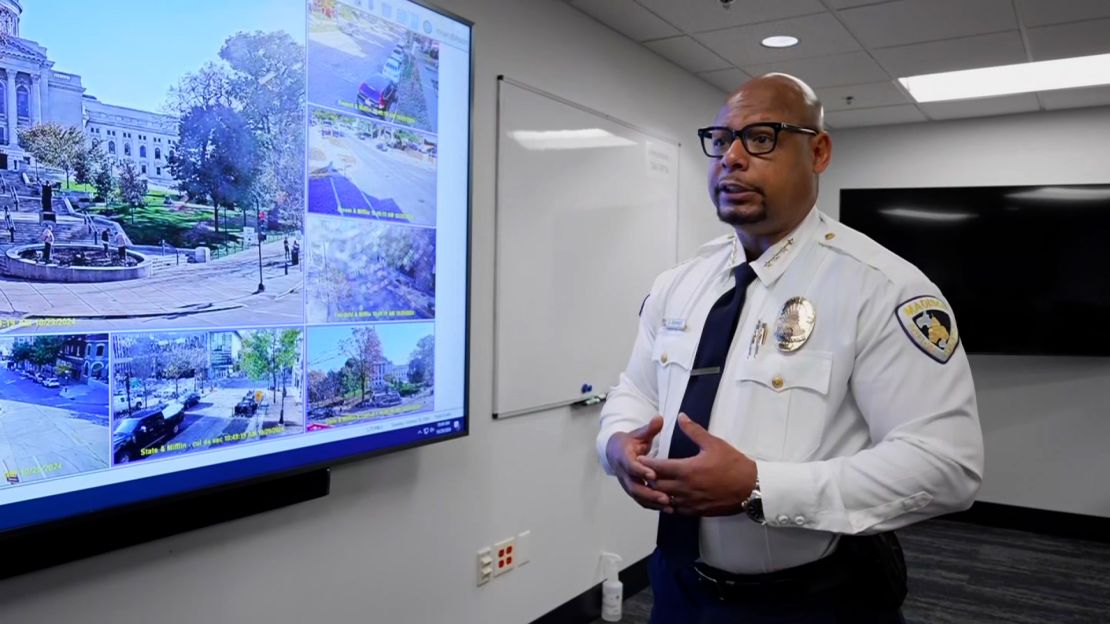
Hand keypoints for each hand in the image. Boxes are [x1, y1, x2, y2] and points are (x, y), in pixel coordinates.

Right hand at [606, 416, 672, 512]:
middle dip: (649, 493)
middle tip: (665, 497)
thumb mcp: (638, 434)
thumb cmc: (630, 442)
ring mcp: (627, 484)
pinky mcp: (633, 491)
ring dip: (653, 503)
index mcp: (624, 457)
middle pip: (634, 487)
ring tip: (669, 506)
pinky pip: (642, 501)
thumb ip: (649, 429)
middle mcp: (624, 473)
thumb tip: (659, 418)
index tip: (653, 475)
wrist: (614, 452)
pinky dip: (653, 506)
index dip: (641, 471)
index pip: (631, 466)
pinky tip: (668, 509)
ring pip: (638, 497)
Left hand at [639, 413, 756, 516]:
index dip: (646, 463)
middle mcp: (684, 488)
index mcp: (686, 470)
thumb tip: (680, 416)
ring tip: (654, 484)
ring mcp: (690, 502)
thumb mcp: (713, 443)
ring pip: (664, 499)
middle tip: (644, 471)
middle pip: (656, 485)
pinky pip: (676, 510)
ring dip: (658, 492)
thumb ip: (693, 431)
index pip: (657, 467)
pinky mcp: (697, 511)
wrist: (751, 488)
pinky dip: (669, 503)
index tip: (640, 458)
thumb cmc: (733, 464)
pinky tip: (669, 497)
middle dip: (649, 477)